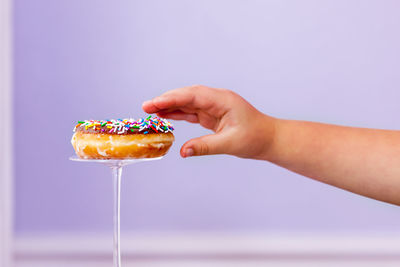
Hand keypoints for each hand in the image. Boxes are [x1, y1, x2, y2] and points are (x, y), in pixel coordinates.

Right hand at [142, 85, 275, 157]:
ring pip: (187, 103)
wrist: (268, 139)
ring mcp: (213, 107)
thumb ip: (205, 146)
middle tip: (145, 107)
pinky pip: (192, 112)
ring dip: (170, 106)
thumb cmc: (255, 138)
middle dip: (166, 100)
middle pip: (187, 96)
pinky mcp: (212, 115)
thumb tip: (183, 151)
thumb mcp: (230, 143)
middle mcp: (216, 100)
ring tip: (150, 111)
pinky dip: (178, 114)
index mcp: (222, 100)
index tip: (154, 104)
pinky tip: (166, 116)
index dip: (171, 99)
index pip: (192, 95)